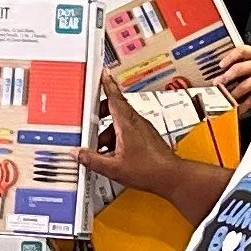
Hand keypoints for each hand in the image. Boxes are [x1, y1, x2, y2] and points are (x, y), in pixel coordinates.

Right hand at [75, 71, 178, 194]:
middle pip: (115, 109)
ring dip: (108, 131)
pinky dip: (118, 138)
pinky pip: (128, 131)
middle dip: (101, 113)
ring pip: (121, 122)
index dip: (107, 84)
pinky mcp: (147, 137)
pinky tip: (113, 154)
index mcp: (127, 124)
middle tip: (91, 118)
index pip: (114, 98)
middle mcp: (137, 122)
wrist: (171, 177)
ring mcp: (143, 129)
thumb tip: (78, 154)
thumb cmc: (149, 170)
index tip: (102, 73)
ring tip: (100, 147)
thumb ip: (92, 159)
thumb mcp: (113, 168)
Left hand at [214, 45, 250, 111]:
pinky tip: (236, 109)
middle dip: (226, 77)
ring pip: (244, 85)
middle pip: (240, 68)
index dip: (229, 57)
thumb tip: (222, 76)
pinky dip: (243, 105)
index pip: (242, 50)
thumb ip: (244, 65)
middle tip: (217, 84)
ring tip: (223, 98)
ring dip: (231, 94)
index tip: (221, 65)